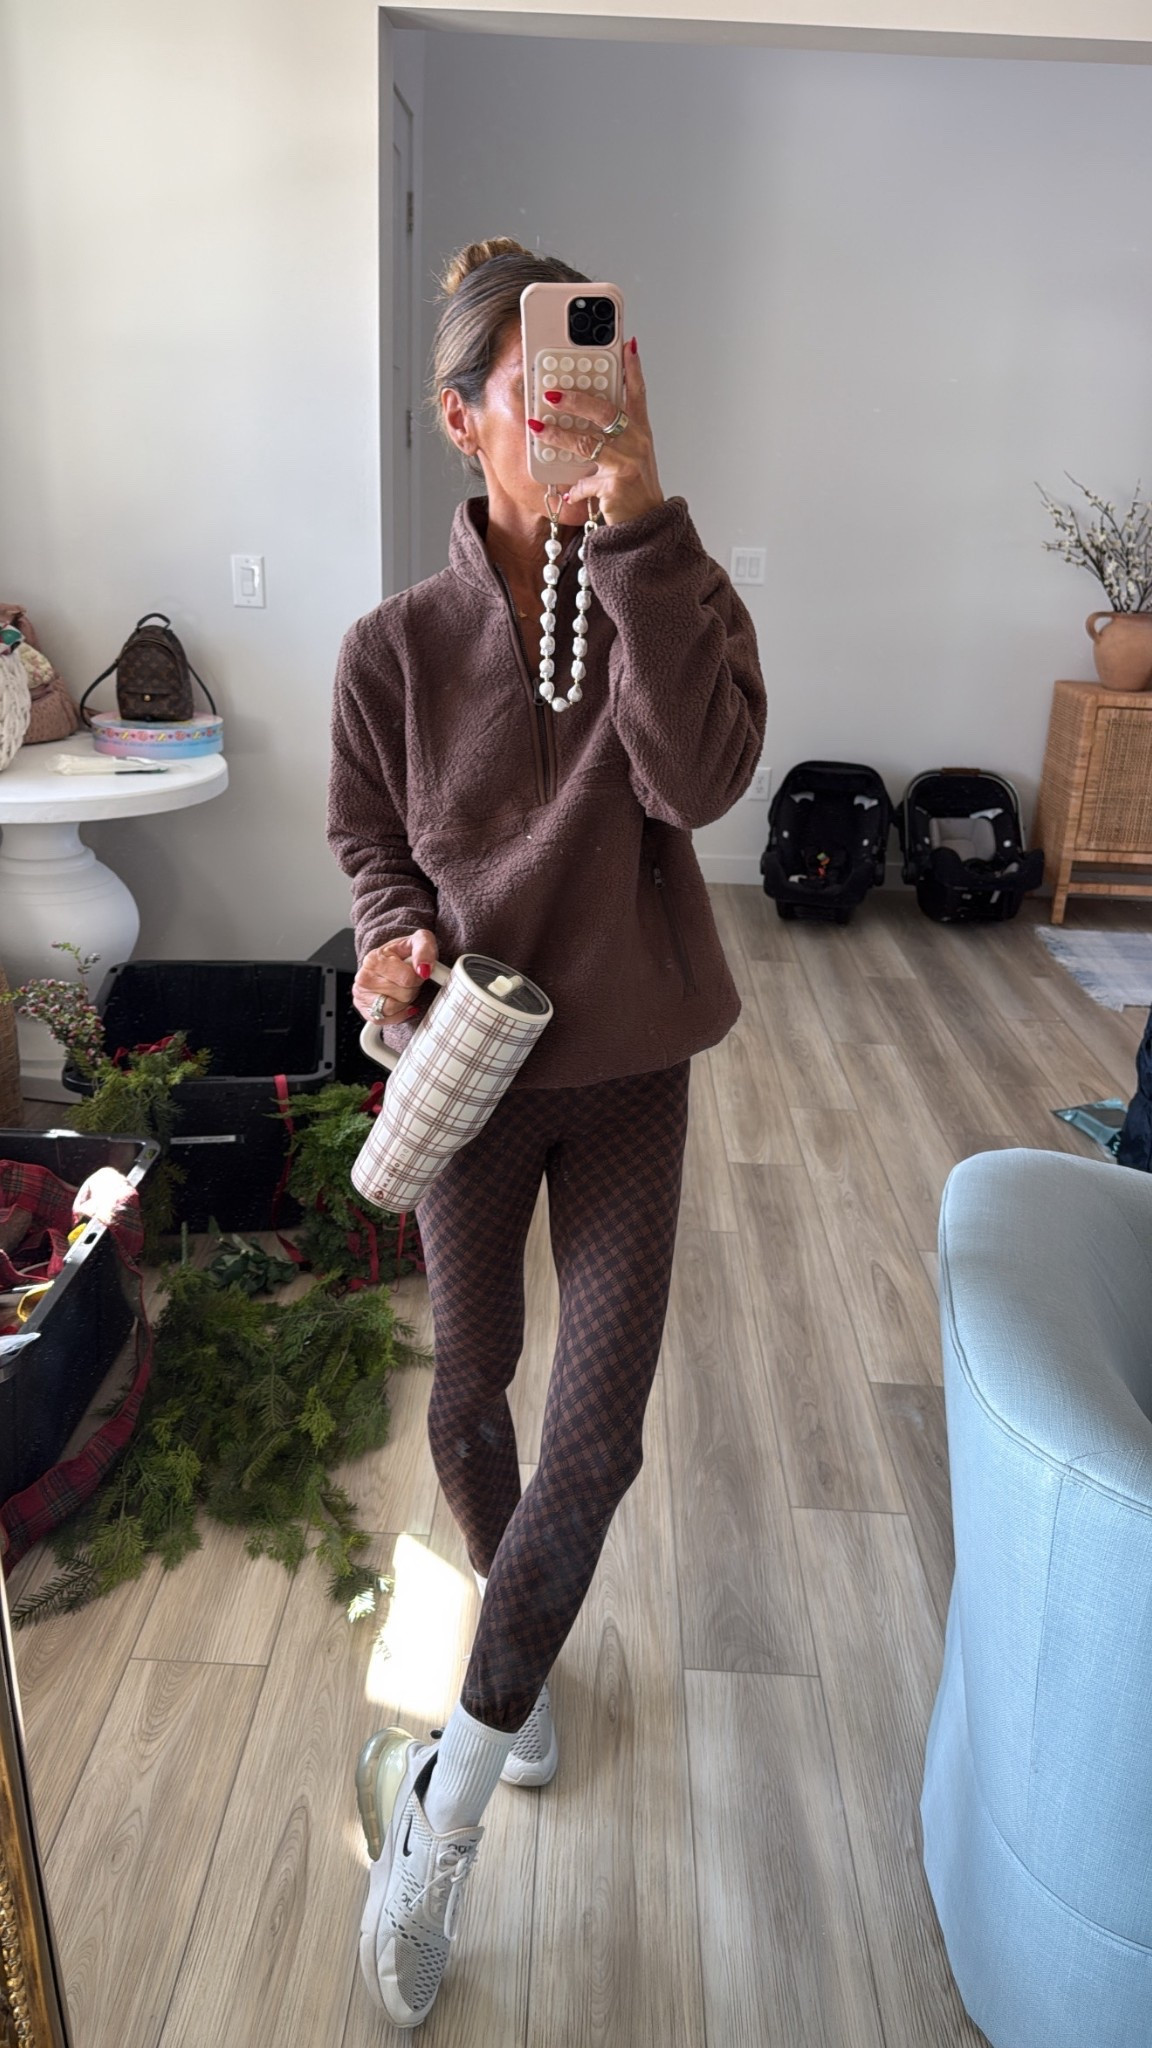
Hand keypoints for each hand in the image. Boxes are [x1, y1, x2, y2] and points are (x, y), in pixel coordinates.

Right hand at [352, 928, 437, 1022]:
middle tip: (409, 980)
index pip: (407, 978)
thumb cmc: (404, 952)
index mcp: (373, 959)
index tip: (416, 970)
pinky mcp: (366, 1011)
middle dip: (412, 988)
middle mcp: (363, 978)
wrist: (393, 960)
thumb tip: (424, 969)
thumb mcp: (418, 941)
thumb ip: (424, 949)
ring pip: (394, 1009)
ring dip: (406, 1001)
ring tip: (403, 988)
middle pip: (403, 995)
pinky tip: (401, 1002)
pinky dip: (399, 1013)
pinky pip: (388, 1020)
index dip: (418, 977)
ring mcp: (362, 996)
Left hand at [530, 340, 662, 526]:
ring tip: (537, 427)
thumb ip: (612, 435)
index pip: (637, 393)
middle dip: (575, 399)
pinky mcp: (616, 486)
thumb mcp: (629, 455)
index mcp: (640, 431)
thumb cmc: (633, 488)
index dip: (632, 368)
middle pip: (604, 411)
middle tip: (551, 393)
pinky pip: (585, 481)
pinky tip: (567, 493)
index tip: (625, 344)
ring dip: (558, 435)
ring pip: (586, 443)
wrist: (646, 524)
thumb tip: (581, 416)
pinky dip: (574, 488)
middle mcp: (636, 442)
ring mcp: (627, 463)